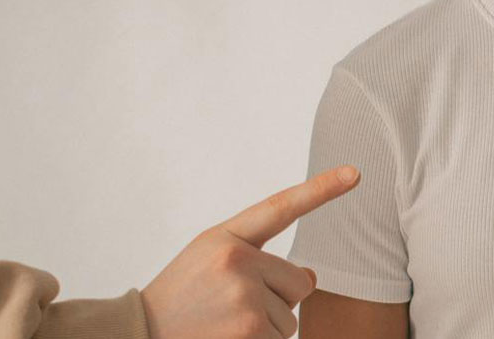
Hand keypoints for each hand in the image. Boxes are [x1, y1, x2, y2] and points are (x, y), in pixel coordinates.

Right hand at [140, 165, 359, 338]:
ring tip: (223, 324)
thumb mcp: (211, 263)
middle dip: (278, 300)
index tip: (354, 172)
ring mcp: (244, 295)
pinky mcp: (249, 329)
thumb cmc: (181, 299)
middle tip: (231, 307)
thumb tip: (312, 277)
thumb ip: (262, 262)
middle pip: (300, 283)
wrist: (139, 334)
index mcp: (226, 237)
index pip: (282, 207)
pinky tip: (227, 338)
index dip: (322, 189)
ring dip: (266, 328)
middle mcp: (236, 260)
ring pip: (291, 317)